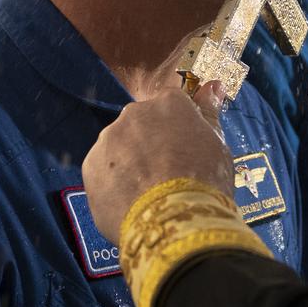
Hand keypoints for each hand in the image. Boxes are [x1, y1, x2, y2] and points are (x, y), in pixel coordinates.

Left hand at [82, 82, 232, 243]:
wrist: (173, 221)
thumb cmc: (204, 180)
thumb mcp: (217, 144)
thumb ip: (209, 112)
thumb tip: (213, 85)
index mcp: (169, 103)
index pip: (173, 106)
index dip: (179, 129)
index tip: (186, 148)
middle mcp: (135, 113)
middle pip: (143, 125)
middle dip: (153, 144)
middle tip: (169, 173)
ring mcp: (109, 139)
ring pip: (121, 147)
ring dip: (132, 163)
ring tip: (150, 191)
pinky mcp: (91, 166)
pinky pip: (105, 170)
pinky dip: (116, 182)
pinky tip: (133, 200)